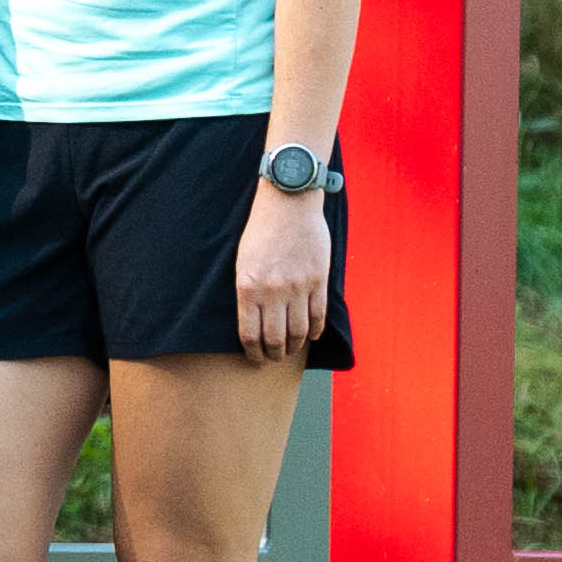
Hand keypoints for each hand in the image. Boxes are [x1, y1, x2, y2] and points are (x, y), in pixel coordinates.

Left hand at [232, 184, 330, 362]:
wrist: (289, 202)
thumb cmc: (262, 230)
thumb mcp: (243, 261)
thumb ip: (248, 292)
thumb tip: (254, 323)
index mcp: (248, 286)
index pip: (250, 334)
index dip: (253, 353)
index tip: (256, 359)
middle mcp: (272, 290)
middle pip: (275, 339)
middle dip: (274, 355)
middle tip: (275, 358)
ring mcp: (298, 286)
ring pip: (298, 331)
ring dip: (294, 347)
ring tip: (291, 349)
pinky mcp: (317, 279)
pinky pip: (318, 315)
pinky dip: (315, 330)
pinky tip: (312, 335)